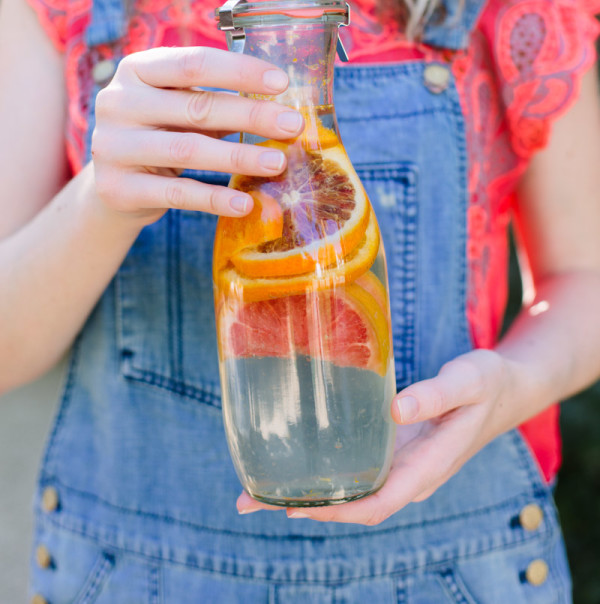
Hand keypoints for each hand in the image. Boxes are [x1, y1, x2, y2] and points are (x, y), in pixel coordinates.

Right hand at [91, 46, 303, 222]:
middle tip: (293, 124)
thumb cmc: (161, 132)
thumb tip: (281, 109)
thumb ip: (218, 101)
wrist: (113, 185)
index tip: (282, 82)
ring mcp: (112, 146)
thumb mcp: (180, 108)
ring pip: (187, 150)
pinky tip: (244, 203)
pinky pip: (175, 193)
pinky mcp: (116, 188)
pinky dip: (213, 199)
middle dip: (251, 115)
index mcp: (136, 69)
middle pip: (196, 107)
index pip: (193, 64)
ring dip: (238, 157)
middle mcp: (117, 102)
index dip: (240, 71)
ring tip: (277, 163)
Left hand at [237, 348, 516, 524]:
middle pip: (356, 506)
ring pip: (354, 492)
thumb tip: (395, 408)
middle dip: (307, 507)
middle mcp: (412, 475)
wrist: (505, 389)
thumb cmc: (487, 383)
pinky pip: (359, 472)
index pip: (377, 502)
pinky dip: (329, 475)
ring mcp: (404, 466)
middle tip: (250, 499)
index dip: (336, 509)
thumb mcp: (467, 381)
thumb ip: (434, 394)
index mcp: (428, 467)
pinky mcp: (397, 450)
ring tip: (256, 490)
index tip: (293, 506)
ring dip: (311, 494)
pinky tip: (300, 463)